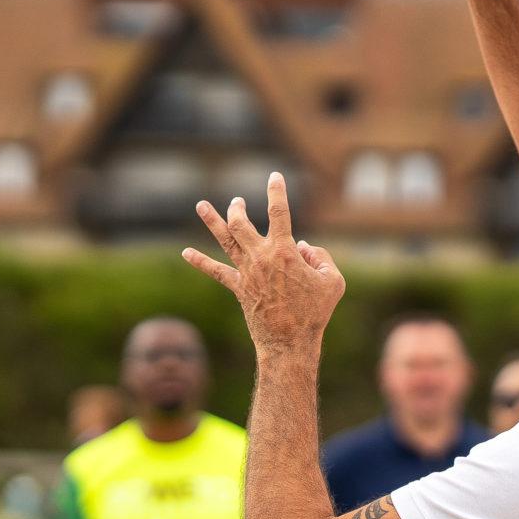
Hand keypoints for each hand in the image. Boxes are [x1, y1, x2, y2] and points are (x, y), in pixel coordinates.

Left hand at [184, 174, 344, 358]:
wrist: (289, 342)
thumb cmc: (315, 312)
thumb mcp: (333, 281)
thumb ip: (322, 257)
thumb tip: (303, 246)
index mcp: (283, 251)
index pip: (279, 212)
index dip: (276, 191)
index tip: (274, 176)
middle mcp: (260, 257)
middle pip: (241, 223)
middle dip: (238, 208)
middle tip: (238, 201)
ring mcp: (246, 272)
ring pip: (224, 240)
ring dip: (212, 221)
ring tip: (200, 205)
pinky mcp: (238, 287)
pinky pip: (216, 271)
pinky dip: (200, 261)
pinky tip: (186, 252)